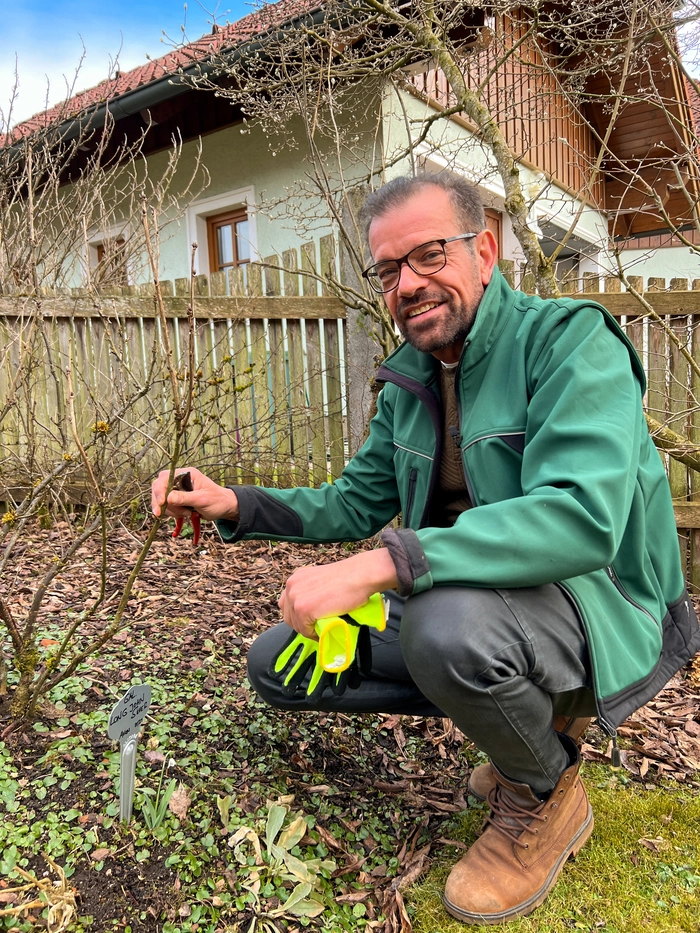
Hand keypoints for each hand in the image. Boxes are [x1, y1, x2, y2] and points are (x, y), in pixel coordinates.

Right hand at [151, 468, 239, 522]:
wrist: (224, 507)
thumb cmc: (217, 500)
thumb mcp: (202, 499)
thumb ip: (185, 498)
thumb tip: (167, 498)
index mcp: (186, 474)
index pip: (165, 478)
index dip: (160, 490)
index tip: (162, 503)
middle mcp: (179, 479)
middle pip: (159, 487)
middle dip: (161, 502)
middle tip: (163, 513)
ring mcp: (177, 489)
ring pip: (161, 499)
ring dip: (170, 509)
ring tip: (187, 513)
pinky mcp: (177, 499)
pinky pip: (166, 506)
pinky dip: (171, 513)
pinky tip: (184, 515)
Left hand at [278, 549, 397, 638]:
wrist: (359, 575)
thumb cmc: (348, 577)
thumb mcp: (321, 581)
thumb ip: (310, 592)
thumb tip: (311, 609)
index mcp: (296, 578)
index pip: (287, 604)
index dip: (298, 615)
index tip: (309, 620)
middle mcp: (292, 586)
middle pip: (288, 616)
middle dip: (302, 624)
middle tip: (317, 627)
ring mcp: (296, 598)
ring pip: (296, 625)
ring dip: (309, 630)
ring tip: (323, 629)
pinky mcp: (303, 609)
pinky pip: (305, 630)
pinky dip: (314, 635)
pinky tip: (325, 631)